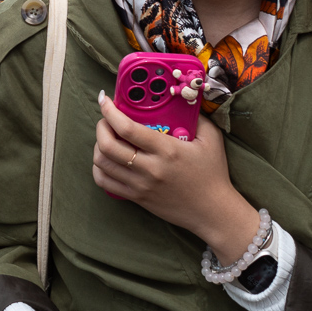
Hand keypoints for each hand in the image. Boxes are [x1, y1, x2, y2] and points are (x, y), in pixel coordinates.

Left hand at [92, 90, 260, 258]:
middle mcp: (150, 168)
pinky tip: (107, 159)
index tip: (104, 99)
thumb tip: (179, 99)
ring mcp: (140, 185)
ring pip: (102, 164)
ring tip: (106, 137)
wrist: (212, 211)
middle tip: (105, 118)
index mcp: (167, 150)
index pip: (128, 129)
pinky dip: (99, 168)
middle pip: (108, 146)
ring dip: (98, 146)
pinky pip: (105, 183)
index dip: (109, 111)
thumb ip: (195, 116)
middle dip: (100, 126)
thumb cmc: (213, 173)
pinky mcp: (137, 198)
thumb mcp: (211, 138)